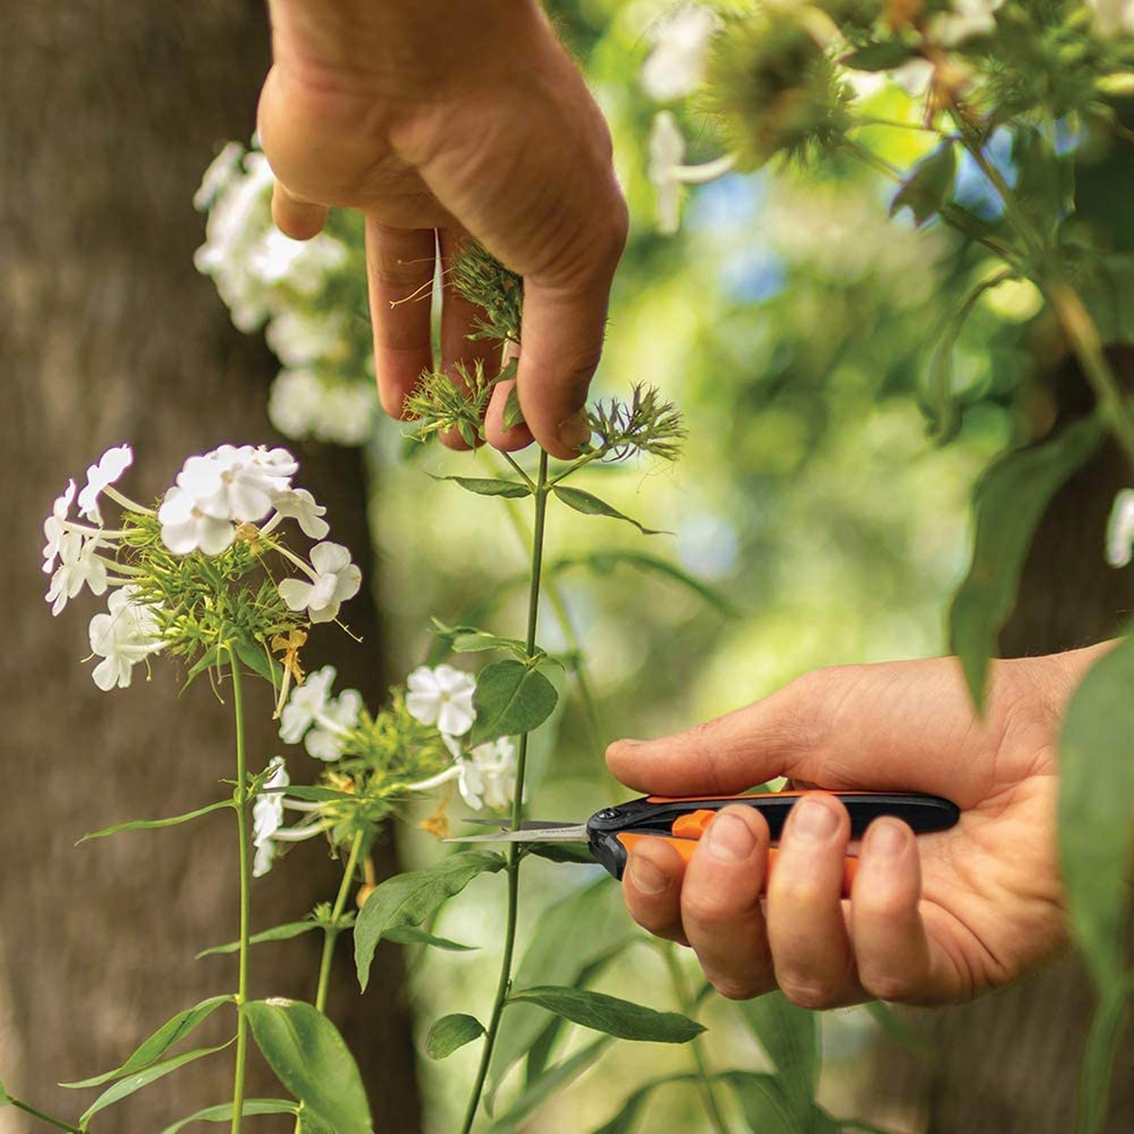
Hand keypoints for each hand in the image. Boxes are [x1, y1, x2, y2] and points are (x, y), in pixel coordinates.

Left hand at [257, 0, 626, 457]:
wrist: (404, 33)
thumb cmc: (511, 137)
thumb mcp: (572, 252)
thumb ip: (567, 350)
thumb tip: (565, 442)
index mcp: (548, 208)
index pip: (544, 312)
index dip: (530, 380)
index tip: (511, 440)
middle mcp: (478, 193)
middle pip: (475, 305)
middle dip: (473, 375)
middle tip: (462, 441)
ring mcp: (401, 177)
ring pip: (402, 279)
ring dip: (404, 349)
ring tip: (407, 415)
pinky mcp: (327, 163)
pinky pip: (310, 197)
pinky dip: (301, 219)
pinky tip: (300, 237)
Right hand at [606, 647, 1104, 1006]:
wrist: (1050, 729)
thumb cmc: (930, 711)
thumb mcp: (806, 718)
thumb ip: (713, 754)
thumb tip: (620, 759)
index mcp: (775, 845)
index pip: (688, 902)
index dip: (655, 890)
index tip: (645, 847)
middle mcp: (818, 905)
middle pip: (726, 960)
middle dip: (717, 900)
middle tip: (744, 828)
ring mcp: (879, 942)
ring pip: (796, 977)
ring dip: (802, 892)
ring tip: (839, 815)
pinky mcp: (942, 968)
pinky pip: (881, 973)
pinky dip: (880, 905)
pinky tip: (904, 844)